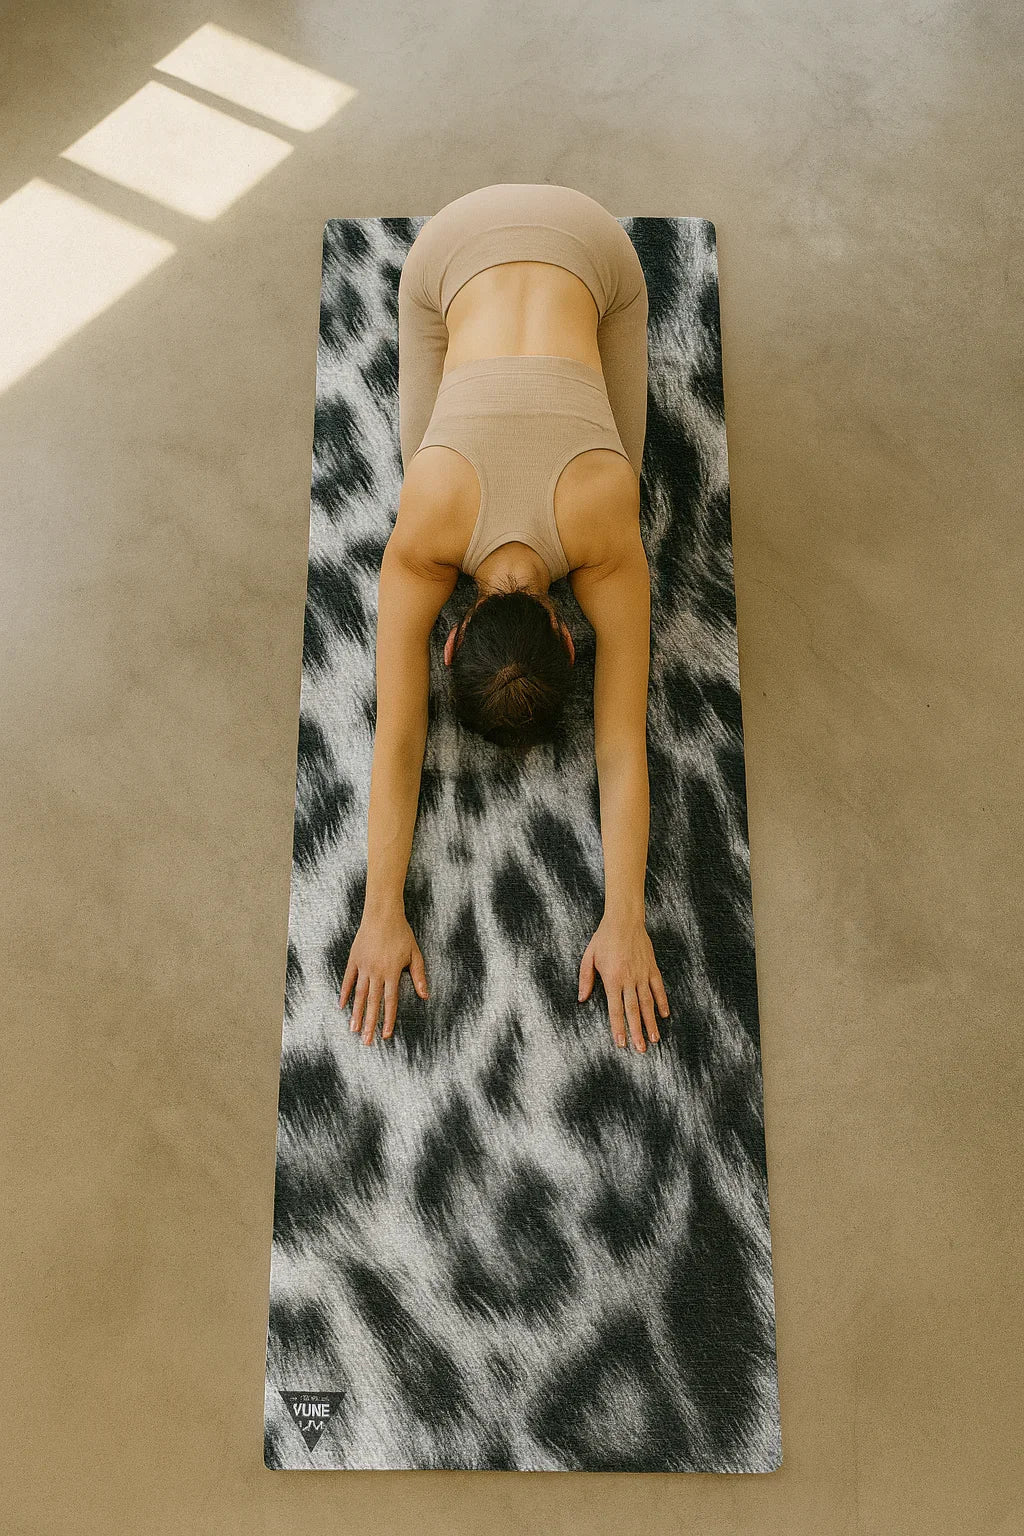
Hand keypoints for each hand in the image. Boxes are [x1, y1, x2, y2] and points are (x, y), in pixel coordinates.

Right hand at [339, 906, 428, 1044]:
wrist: (382, 914)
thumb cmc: (401, 933)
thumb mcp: (415, 954)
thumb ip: (419, 976)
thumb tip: (426, 996)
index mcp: (391, 973)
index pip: (390, 1002)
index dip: (388, 1019)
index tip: (386, 1035)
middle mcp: (376, 972)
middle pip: (372, 1003)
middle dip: (369, 1024)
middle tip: (366, 1042)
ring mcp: (363, 966)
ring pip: (358, 994)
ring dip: (356, 1013)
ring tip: (353, 1030)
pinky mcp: (354, 959)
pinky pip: (347, 979)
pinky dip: (344, 993)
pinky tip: (342, 1006)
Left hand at [578, 912, 668, 1051]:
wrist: (624, 920)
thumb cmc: (603, 938)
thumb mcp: (588, 957)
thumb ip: (585, 979)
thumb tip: (581, 999)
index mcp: (612, 979)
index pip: (615, 1009)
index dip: (618, 1028)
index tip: (621, 1043)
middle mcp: (629, 979)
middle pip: (633, 1011)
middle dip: (637, 1032)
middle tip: (641, 1049)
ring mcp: (642, 974)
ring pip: (648, 1003)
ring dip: (651, 1022)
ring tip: (654, 1039)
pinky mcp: (652, 968)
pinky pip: (659, 988)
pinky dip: (662, 1002)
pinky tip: (664, 1015)